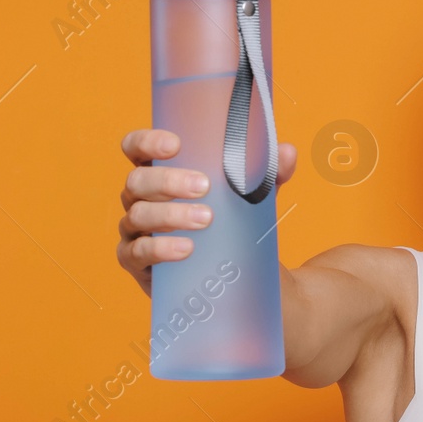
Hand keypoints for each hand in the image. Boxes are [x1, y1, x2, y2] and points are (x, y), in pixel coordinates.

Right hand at [116, 128, 296, 295]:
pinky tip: (186, 248)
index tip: (175, 144)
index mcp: (158, 174)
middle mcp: (139, 199)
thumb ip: (268, 176)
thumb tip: (288, 152)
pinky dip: (160, 248)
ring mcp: (135, 231)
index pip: (136, 150)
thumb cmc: (231, 227)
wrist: (235, 279)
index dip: (146, 142)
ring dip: (170, 215)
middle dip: (168, 181)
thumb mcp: (251, 200)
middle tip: (204, 186)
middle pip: (137, 181)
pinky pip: (138, 252)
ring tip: (206, 219)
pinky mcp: (137, 263)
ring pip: (138, 215)